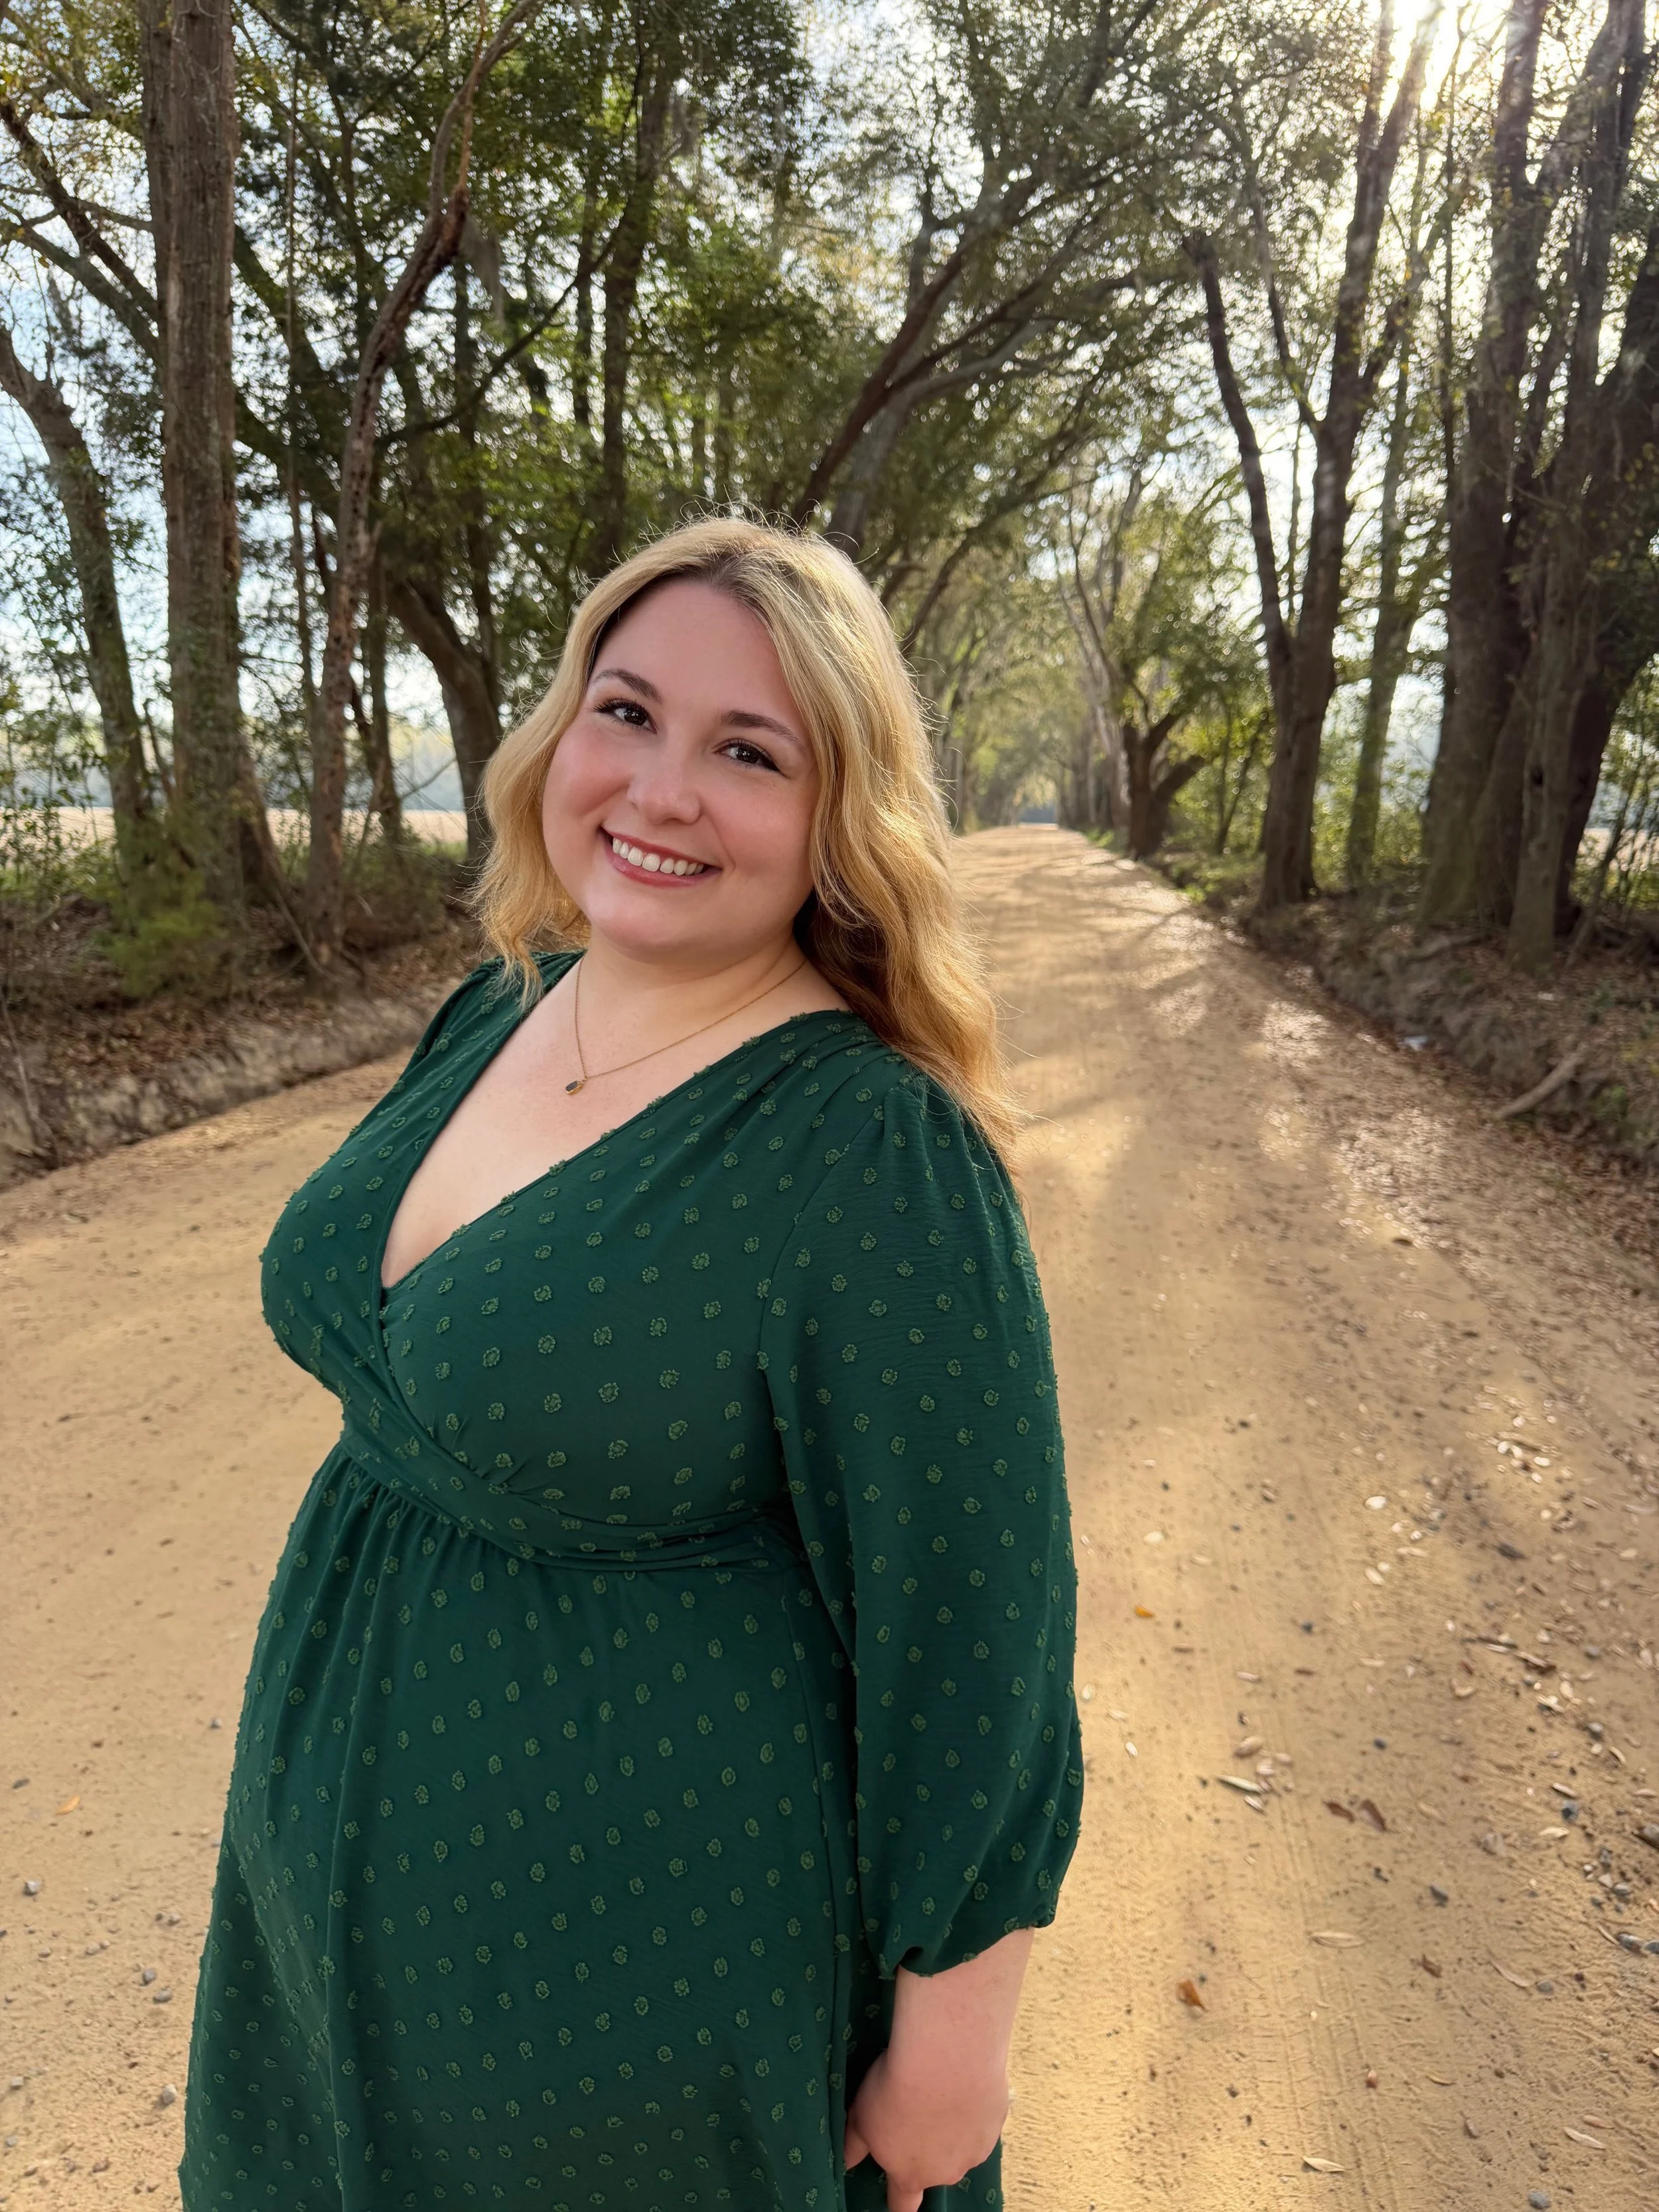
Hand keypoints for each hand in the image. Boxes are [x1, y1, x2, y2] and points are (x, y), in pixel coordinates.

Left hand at [842, 2045, 1008, 2211]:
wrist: (945, 2057)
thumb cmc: (897, 2089)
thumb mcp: (861, 2117)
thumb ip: (854, 2145)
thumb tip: (845, 2162)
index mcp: (910, 2175)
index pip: (903, 2205)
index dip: (899, 2202)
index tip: (898, 2198)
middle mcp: (945, 2172)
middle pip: (934, 2169)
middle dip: (926, 2149)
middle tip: (916, 2113)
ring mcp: (974, 2150)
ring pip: (960, 2145)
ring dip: (951, 2128)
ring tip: (940, 2091)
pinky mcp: (995, 2124)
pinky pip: (981, 2120)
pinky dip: (971, 2107)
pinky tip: (962, 2082)